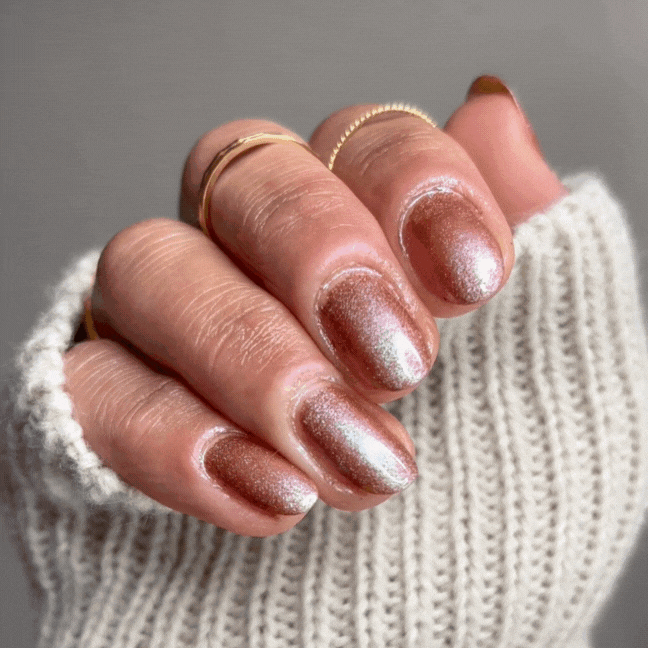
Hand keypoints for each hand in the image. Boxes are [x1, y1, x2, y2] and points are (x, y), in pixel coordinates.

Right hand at [62, 76, 566, 536]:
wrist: (425, 599)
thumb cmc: (486, 471)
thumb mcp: (532, 349)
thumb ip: (514, 227)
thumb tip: (492, 114)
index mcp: (353, 216)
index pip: (359, 137)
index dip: (413, 181)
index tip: (474, 277)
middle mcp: (246, 245)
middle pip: (242, 173)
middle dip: (318, 252)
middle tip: (396, 360)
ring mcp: (168, 318)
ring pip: (147, 265)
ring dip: (249, 356)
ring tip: (341, 451)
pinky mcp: (107, 402)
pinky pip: (95, 389)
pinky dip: (175, 439)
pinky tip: (266, 493)